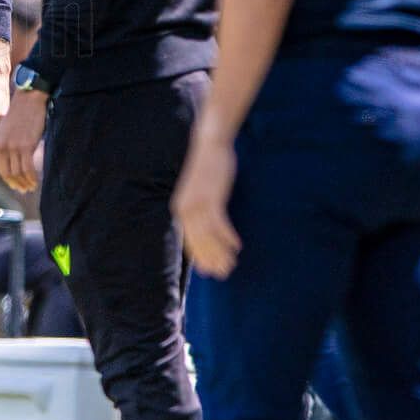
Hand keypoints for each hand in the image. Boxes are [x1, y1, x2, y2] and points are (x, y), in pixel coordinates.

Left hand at [0, 88, 46, 192]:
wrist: (29, 99)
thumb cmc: (20, 115)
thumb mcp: (6, 131)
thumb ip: (5, 146)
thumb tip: (11, 163)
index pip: (0, 168)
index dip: (8, 180)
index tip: (15, 186)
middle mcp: (1, 146)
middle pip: (8, 173)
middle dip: (17, 184)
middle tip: (25, 190)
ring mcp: (13, 147)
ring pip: (18, 173)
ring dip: (26, 183)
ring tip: (32, 187)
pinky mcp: (26, 146)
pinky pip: (28, 169)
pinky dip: (32, 178)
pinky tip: (36, 181)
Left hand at [172, 130, 241, 278]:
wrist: (210, 145)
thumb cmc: (207, 170)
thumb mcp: (200, 193)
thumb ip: (200, 210)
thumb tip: (206, 228)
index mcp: (180, 210)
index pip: (189, 241)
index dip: (200, 258)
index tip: (209, 273)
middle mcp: (185, 210)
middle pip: (199, 242)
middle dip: (212, 259)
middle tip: (225, 273)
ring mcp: (197, 204)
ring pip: (209, 237)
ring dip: (222, 252)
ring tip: (233, 263)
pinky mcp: (211, 198)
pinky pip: (220, 225)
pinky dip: (228, 237)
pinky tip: (238, 246)